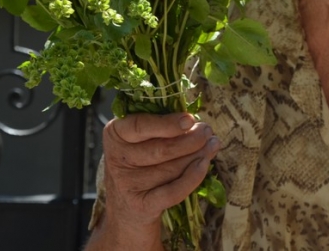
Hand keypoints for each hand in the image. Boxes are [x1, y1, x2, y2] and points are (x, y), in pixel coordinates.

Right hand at [88, 112, 219, 248]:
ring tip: (212, 145)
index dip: (167, 123)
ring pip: (171, 168)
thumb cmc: (140, 162)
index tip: (190, 120)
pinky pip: (173, 192)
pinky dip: (192, 178)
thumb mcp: (140, 140)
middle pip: (161, 149)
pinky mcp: (141, 206)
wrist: (125, 208)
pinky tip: (204, 165)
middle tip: (207, 131)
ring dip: (197, 155)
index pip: (139, 125)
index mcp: (116, 134)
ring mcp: (127, 184)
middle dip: (191, 139)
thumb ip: (161, 127)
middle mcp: (117, 159)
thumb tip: (195, 123)